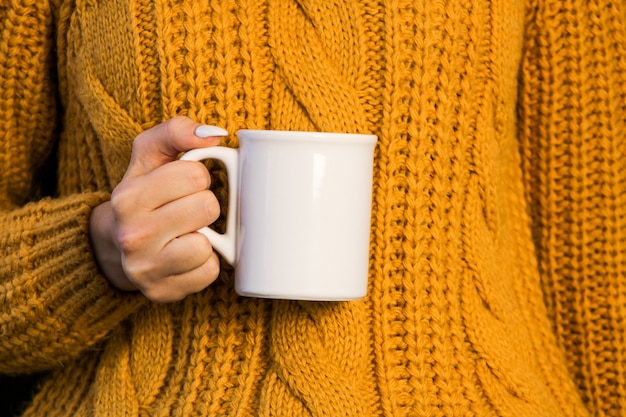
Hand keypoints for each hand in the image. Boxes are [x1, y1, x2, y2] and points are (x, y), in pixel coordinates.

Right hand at [89, 116, 227, 301]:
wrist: (115, 246)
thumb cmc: (144, 194)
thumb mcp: (149, 155)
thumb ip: (177, 132)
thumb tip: (215, 135)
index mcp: (128, 197)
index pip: (196, 175)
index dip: (198, 177)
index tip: (183, 186)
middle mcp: (132, 235)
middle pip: (207, 208)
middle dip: (204, 206)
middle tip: (186, 211)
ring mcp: (145, 269)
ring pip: (208, 245)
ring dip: (205, 237)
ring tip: (185, 234)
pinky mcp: (162, 292)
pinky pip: (209, 272)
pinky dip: (205, 263)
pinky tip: (186, 257)